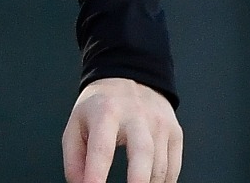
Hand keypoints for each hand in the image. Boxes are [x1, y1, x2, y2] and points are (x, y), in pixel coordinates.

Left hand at [62, 77, 181, 182]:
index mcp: (106, 112)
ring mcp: (159, 124)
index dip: (96, 172)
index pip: (101, 147)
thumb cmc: (100, 106)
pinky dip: (164, 182)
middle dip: (138, 180)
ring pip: (161, 164)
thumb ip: (74, 159)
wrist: (130, 76)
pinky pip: (173, 166)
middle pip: (142, 152)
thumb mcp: (76, 124)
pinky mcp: (175, 132)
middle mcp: (136, 116)